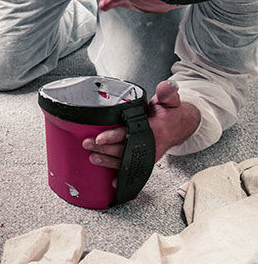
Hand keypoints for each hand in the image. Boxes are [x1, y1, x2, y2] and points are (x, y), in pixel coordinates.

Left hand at [82, 80, 200, 170]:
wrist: (181, 127)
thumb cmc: (171, 113)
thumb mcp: (171, 100)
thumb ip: (168, 92)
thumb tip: (168, 85)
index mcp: (155, 129)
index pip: (130, 132)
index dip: (114, 136)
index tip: (99, 137)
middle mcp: (151, 144)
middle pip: (124, 148)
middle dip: (104, 148)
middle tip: (88, 144)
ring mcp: (148, 154)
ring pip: (125, 160)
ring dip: (108, 161)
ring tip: (92, 158)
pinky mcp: (145, 159)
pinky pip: (133, 168)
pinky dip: (123, 176)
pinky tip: (113, 182)